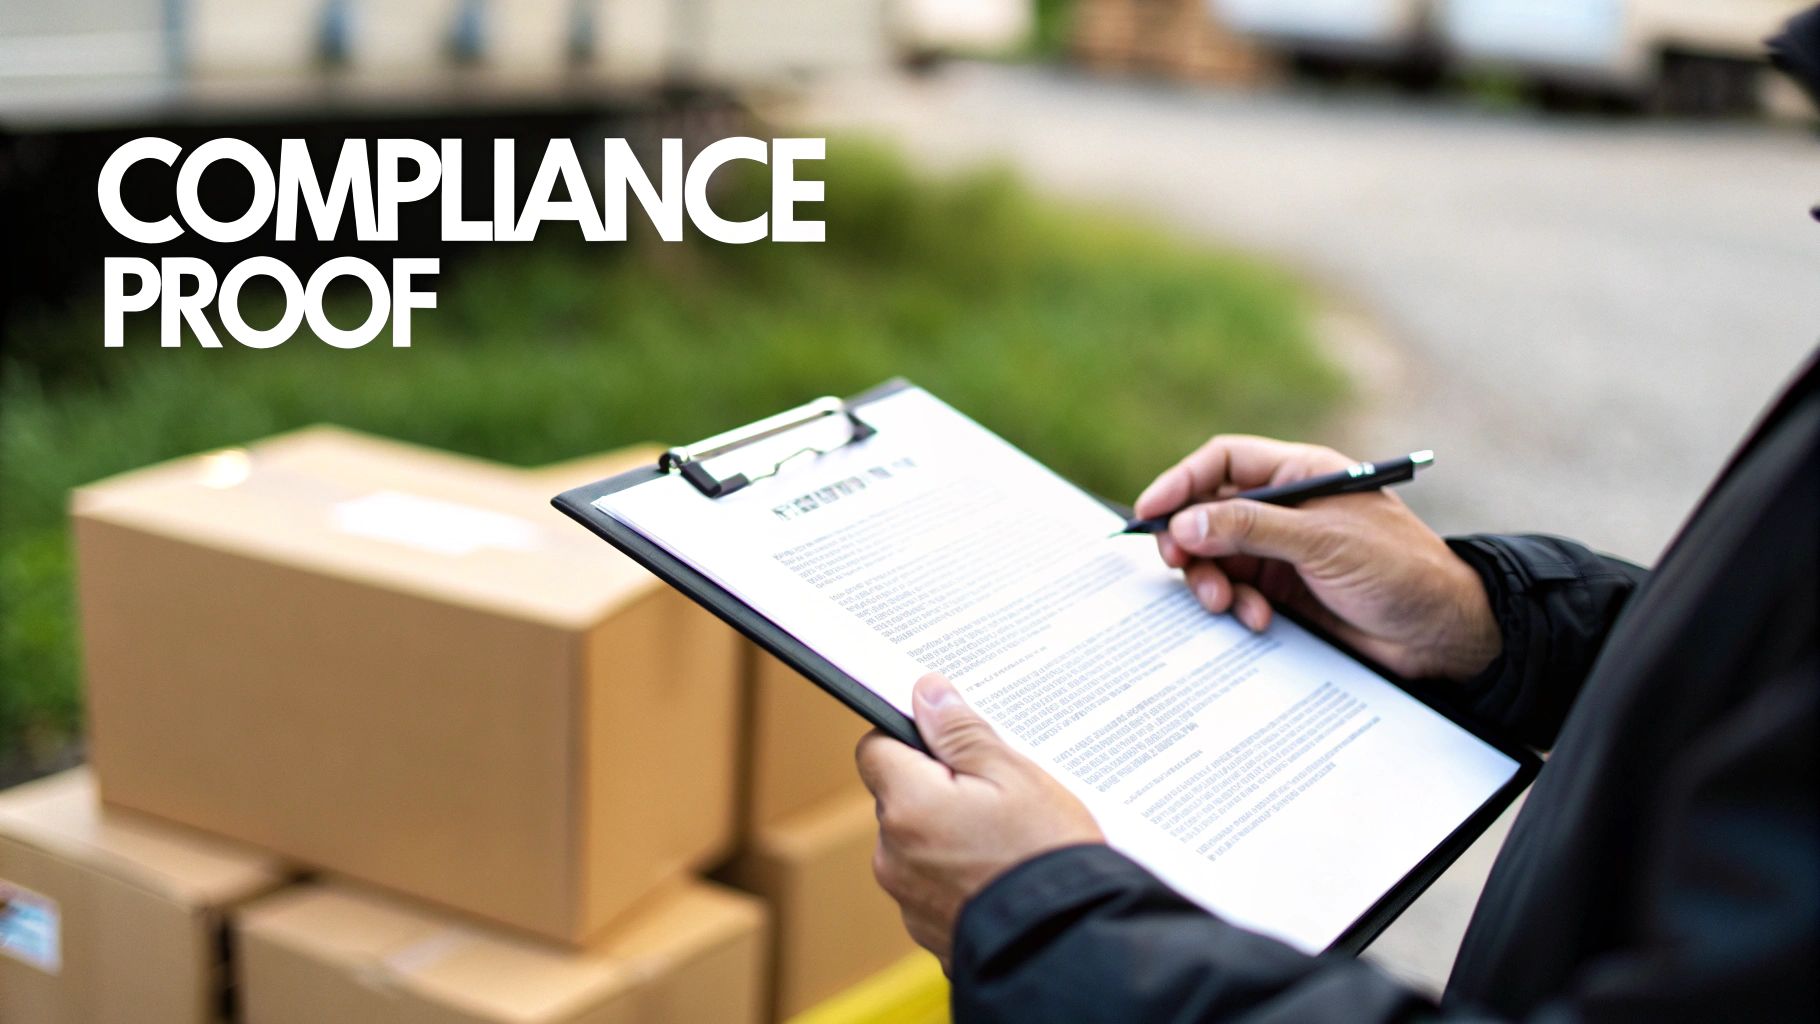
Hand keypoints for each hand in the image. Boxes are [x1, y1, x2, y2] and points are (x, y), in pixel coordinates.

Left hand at [856, 673, 1104, 971]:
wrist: (1073, 945)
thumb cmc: (1048, 856)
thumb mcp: (1015, 775)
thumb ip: (962, 732)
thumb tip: (926, 695)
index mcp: (908, 807)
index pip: (875, 749)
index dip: (912, 739)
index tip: (951, 744)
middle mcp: (893, 856)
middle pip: (899, 799)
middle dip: (937, 790)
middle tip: (997, 796)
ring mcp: (909, 901)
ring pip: (917, 845)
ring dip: (948, 837)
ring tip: (1007, 843)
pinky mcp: (930, 934)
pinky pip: (934, 889)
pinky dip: (959, 879)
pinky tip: (1002, 878)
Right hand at [1135, 435, 1500, 681]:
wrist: (1441, 636)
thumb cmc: (1400, 571)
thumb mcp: (1323, 542)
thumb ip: (1251, 529)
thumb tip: (1184, 522)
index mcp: (1300, 475)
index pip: (1224, 462)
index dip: (1182, 482)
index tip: (1151, 512)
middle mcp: (1285, 510)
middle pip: (1209, 512)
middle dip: (1189, 540)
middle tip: (1179, 564)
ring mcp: (1281, 553)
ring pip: (1216, 557)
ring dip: (1211, 580)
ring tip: (1224, 602)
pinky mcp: (1283, 593)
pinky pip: (1236, 593)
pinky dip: (1237, 607)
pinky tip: (1259, 620)